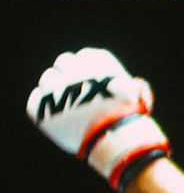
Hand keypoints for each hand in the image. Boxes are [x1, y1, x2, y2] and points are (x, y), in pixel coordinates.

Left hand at [26, 48, 170, 190]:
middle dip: (68, 73)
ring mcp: (55, 86)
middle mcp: (74, 69)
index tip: (90, 78)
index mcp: (96, 62)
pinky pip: (36, 98)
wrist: (113, 136)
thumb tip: (135, 84)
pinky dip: (43, 105)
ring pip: (48, 79)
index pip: (86, 56)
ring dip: (54, 87)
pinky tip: (55, 114)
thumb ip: (133, 87)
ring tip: (64, 104)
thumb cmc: (130, 119)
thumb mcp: (139, 97)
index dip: (88, 67)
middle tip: (74, 89)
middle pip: (64, 62)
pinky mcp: (40, 104)